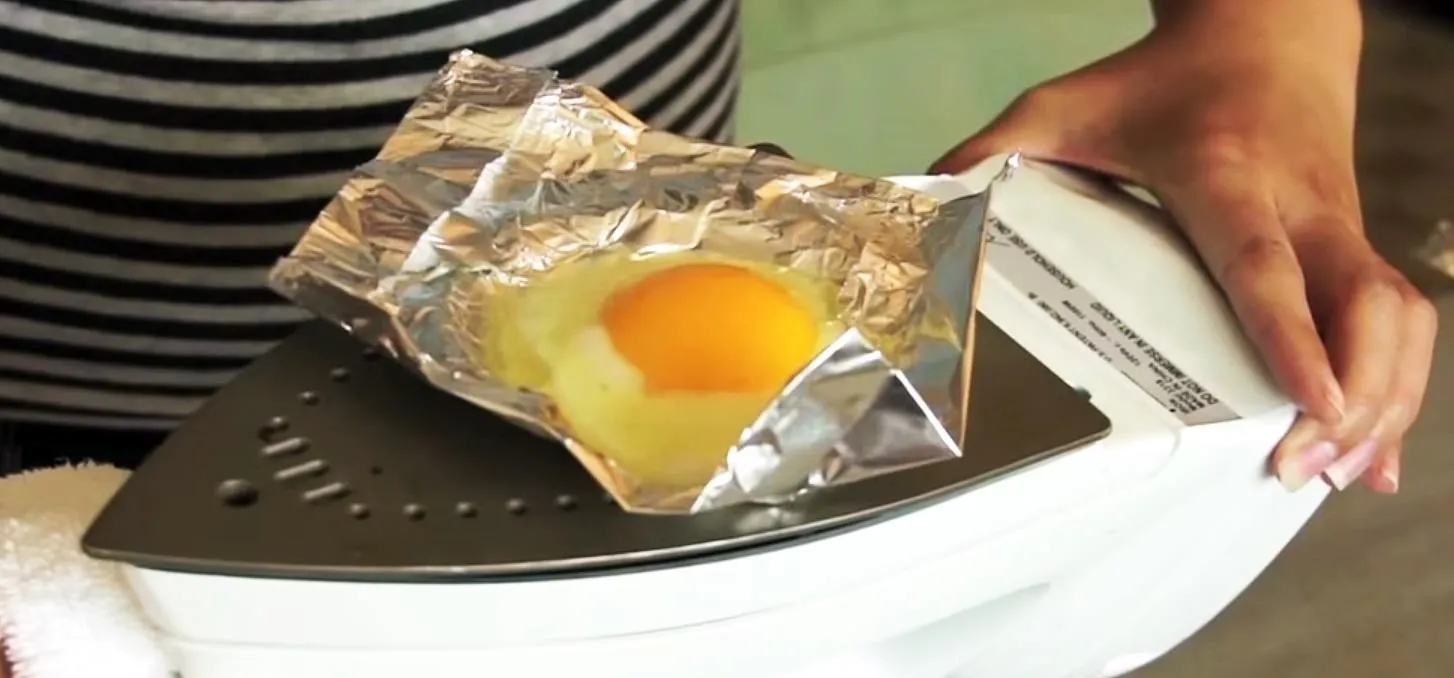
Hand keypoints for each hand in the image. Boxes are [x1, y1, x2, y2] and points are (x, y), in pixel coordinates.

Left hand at [931, 3, 1436, 492]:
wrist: (1266, 29)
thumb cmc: (1161, 79)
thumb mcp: (1065, 105)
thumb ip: (995, 152)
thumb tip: (924, 208)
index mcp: (1223, 174)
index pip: (1263, 262)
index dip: (1290, 335)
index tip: (1308, 404)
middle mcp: (1298, 203)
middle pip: (1360, 303)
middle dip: (1352, 394)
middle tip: (1303, 466)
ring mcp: (1338, 223)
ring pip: (1400, 316)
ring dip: (1385, 400)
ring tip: (1338, 474)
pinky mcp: (1356, 240)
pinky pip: (1404, 317)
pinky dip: (1399, 383)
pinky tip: (1371, 447)